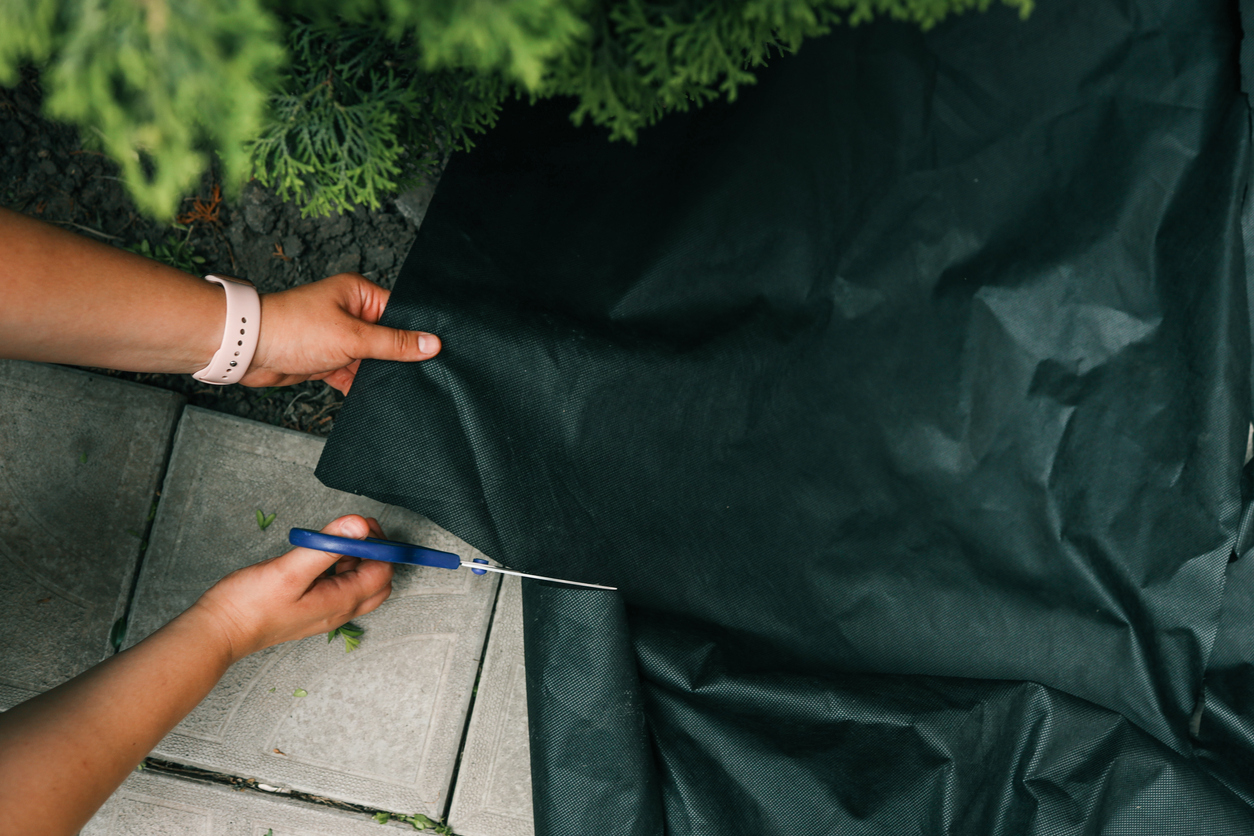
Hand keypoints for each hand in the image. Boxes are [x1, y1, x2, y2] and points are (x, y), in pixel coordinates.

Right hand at [190, 514, 393, 661]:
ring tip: (332, 540)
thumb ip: (326, 546)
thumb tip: (358, 526)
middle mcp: (338, 610)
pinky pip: (338, 585)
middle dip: (374, 551)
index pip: (382, 572)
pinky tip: (318, 555)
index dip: (378, 545)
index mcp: (340, 602)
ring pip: (359, 582)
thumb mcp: (289, 570)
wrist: (219, 631)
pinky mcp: (312, 607)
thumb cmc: (249, 606)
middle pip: (377, 579)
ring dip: (355, 558)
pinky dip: (338, 566)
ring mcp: (326, 610)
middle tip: (353, 531)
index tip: (359, 526)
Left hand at [242, 272, 440, 393]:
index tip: (434, 352)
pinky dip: (359, 386)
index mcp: (358, 293)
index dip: (414, 333)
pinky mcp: (326, 359)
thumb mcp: (353, 337)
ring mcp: (337, 337)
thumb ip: (393, 343)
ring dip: (376, 374)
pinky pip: (352, 374)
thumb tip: (431, 343)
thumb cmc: (293, 328)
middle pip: (386, 338)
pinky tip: (372, 399)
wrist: (248, 349)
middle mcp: (349, 312)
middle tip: (419, 375)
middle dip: (396, 357)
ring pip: (370, 359)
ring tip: (396, 389)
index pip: (398, 313)